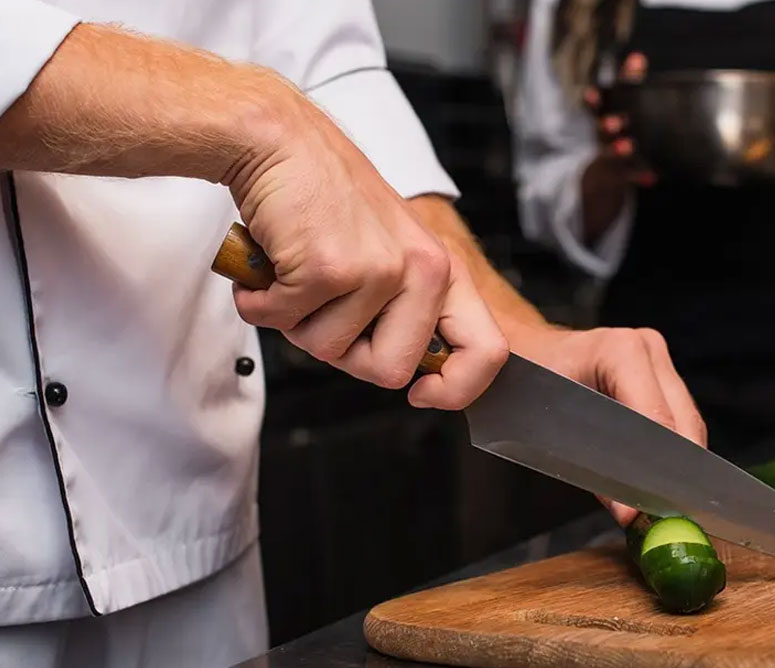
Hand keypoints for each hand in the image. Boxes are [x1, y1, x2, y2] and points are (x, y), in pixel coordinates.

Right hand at [227, 92, 507, 408]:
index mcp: (444, 271)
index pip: (487, 352)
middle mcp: (424, 270)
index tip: (421, 393)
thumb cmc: (324, 202)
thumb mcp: (388, 252)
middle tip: (323, 307)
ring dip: (295, 320)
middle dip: (345, 354)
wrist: (279, 139)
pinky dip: (261, 301)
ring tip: (296, 269)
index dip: (456, 389)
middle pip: (391, 371)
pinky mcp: (330, 269)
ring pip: (330, 351)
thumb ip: (405, 308)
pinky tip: (270, 261)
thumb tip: (408, 374)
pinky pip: (285, 322)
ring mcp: (380, 270)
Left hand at [507, 325, 705, 526]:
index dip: (655, 467)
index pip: (655, 418)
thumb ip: (591, 471)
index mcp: (619, 351)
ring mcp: (657, 358)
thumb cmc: (526, 384)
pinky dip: (671, 449)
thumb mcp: (548, 429)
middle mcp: (646, 349)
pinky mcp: (661, 372)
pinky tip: (663, 479)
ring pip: (687, 420)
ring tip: (666, 502)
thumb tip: (629, 514)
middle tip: (669, 514)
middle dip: (676, 470)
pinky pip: (678, 416)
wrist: (525, 352)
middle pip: (681, 420)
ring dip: (678, 462)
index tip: (652, 506)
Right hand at [580, 52, 654, 241]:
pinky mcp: (620, 177)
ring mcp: (610, 158)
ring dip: (619, 150)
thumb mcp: (620, 107)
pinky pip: (630, 178)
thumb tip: (638, 57)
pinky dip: (640, 177)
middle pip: (603, 131)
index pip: (597, 107)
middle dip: (607, 126)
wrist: (604, 175)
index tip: (590, 95)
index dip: (594, 101)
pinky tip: (652, 177)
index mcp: (604, 117)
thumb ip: (628, 83)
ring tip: (627, 146)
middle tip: (611, 123)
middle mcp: (604, 138)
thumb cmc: (617, 131)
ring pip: (613, 154)